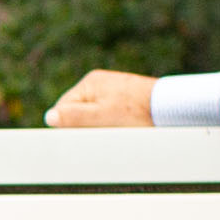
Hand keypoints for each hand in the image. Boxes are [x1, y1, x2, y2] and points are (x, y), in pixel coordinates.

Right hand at [43, 68, 163, 130]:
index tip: (82, 136)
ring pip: (94, 114)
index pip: (64, 108)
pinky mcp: (125, 97)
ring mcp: (113, 89)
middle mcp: (99, 83)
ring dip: (100, 126)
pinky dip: (112, 123)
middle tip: (102, 134)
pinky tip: (124, 128)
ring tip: (116, 131)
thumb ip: (75, 117)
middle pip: (78, 111)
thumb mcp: (102, 117)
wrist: (170, 107)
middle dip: (85, 126)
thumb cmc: (138, 112)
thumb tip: (49, 117)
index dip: (69, 126)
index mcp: (90, 83)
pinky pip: (109, 113)